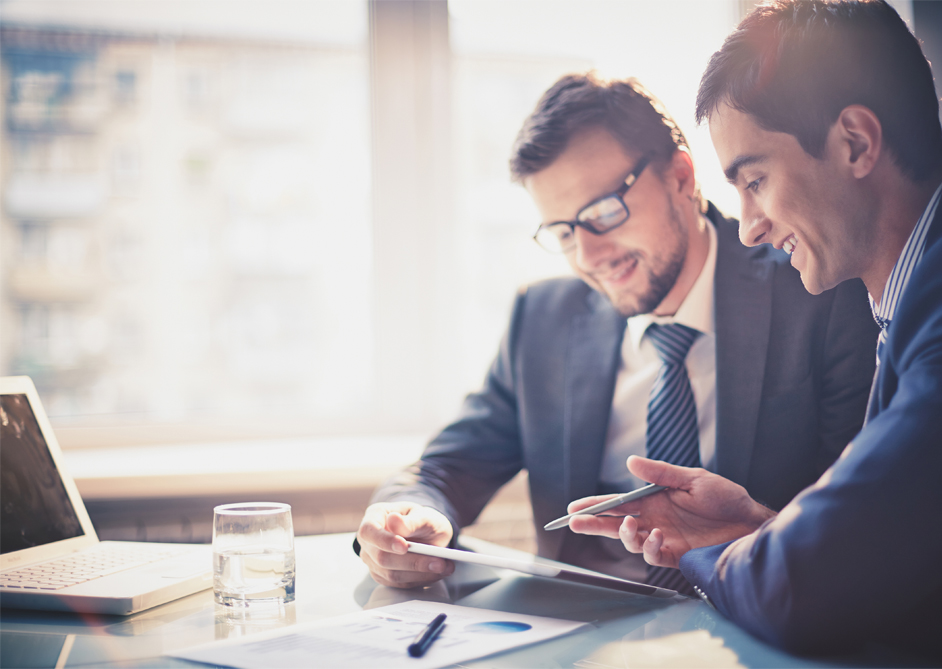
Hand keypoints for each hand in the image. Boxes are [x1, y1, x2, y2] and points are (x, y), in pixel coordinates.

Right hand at [356, 502, 454, 587]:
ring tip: (445, 567)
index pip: (368, 531)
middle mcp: (369, 541)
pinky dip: (421, 579)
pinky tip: (437, 573)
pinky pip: (400, 584)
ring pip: (392, 574)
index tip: (404, 546)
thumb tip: (394, 521)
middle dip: (412, 562)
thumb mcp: (423, 514)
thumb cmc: (421, 519)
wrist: (426, 532)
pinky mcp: (384, 576)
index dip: (384, 541)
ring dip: (421, 573)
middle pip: (381, 557)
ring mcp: (374, 560)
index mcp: (373, 517)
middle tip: (439, 562)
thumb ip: (411, 520)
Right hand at [568, 456, 774, 567]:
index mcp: (654, 500)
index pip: (618, 503)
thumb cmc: (726, 498)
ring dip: (623, 535)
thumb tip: (630, 462)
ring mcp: (664, 538)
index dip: (595, 505)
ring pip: (630, 541)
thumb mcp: (693, 478)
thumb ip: (660, 473)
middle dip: (594, 524)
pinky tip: (656, 536)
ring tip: (626, 526)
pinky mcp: (677, 555)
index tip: (575, 508)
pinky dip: (649, 547)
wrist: (751, 523)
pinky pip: (653, 555)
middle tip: (574, 523)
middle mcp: (655, 520)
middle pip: (615, 524)